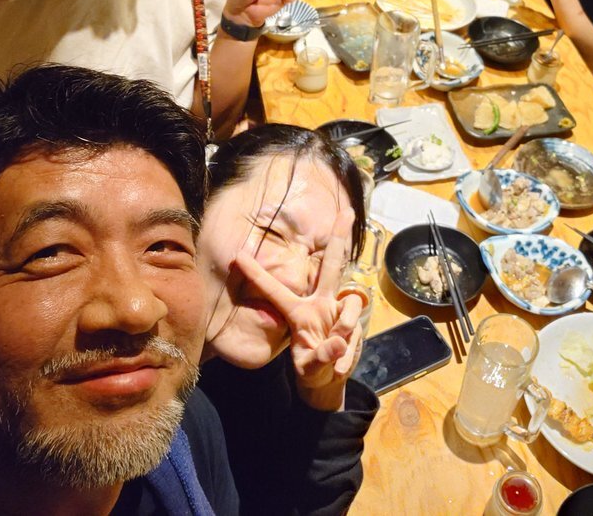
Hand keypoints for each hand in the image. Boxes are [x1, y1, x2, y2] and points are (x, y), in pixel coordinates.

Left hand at [232, 209, 362, 407]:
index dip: (256, 273)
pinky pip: (355, 332)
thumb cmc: (313, 367)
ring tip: (335, 354)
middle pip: (332, 265)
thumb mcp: (310, 367)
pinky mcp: (355, 324)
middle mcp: (321, 303)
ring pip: (348, 307)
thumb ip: (321, 356)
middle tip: (346, 212)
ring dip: (343, 329)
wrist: (332, 380)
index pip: (274, 290)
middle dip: (339, 238)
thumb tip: (338, 341)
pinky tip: (340, 367)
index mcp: (298, 311)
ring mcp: (340, 312)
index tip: (237, 255)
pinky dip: (347, 354)